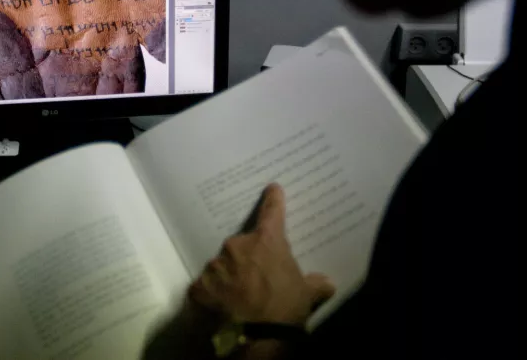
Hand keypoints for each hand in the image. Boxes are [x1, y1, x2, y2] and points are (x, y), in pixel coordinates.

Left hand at [189, 184, 334, 325]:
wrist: (257, 336)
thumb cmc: (286, 308)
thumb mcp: (307, 294)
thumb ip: (316, 284)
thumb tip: (328, 283)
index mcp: (266, 241)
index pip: (271, 212)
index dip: (272, 200)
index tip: (271, 188)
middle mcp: (237, 246)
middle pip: (242, 245)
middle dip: (248, 258)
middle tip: (256, 278)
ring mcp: (215, 264)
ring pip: (222, 264)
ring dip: (229, 275)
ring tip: (238, 296)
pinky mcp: (199, 285)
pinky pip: (206, 285)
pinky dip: (213, 293)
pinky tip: (221, 306)